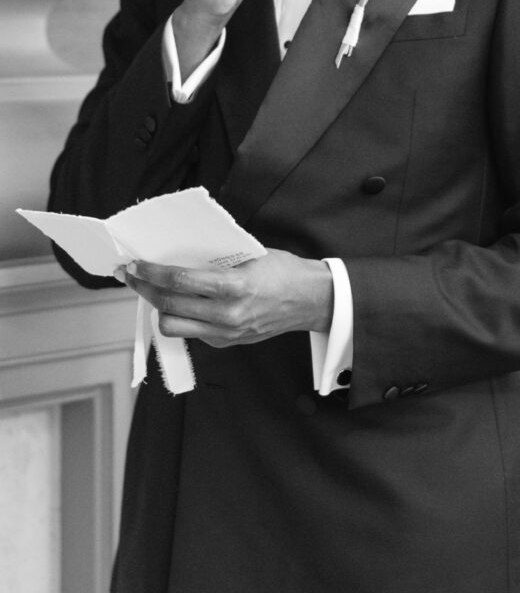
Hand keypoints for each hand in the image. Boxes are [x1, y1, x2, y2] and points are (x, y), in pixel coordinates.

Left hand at [119, 249, 333, 346]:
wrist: (310, 300)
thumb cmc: (283, 271)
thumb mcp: (250, 255)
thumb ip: (216, 259)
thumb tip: (178, 254)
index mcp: (234, 286)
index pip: (179, 281)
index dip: (152, 272)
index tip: (136, 264)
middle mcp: (227, 315)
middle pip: (168, 305)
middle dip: (143, 288)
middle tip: (131, 274)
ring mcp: (226, 333)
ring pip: (172, 326)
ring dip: (156, 308)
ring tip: (151, 291)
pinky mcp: (226, 343)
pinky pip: (191, 333)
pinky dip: (179, 317)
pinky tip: (178, 303)